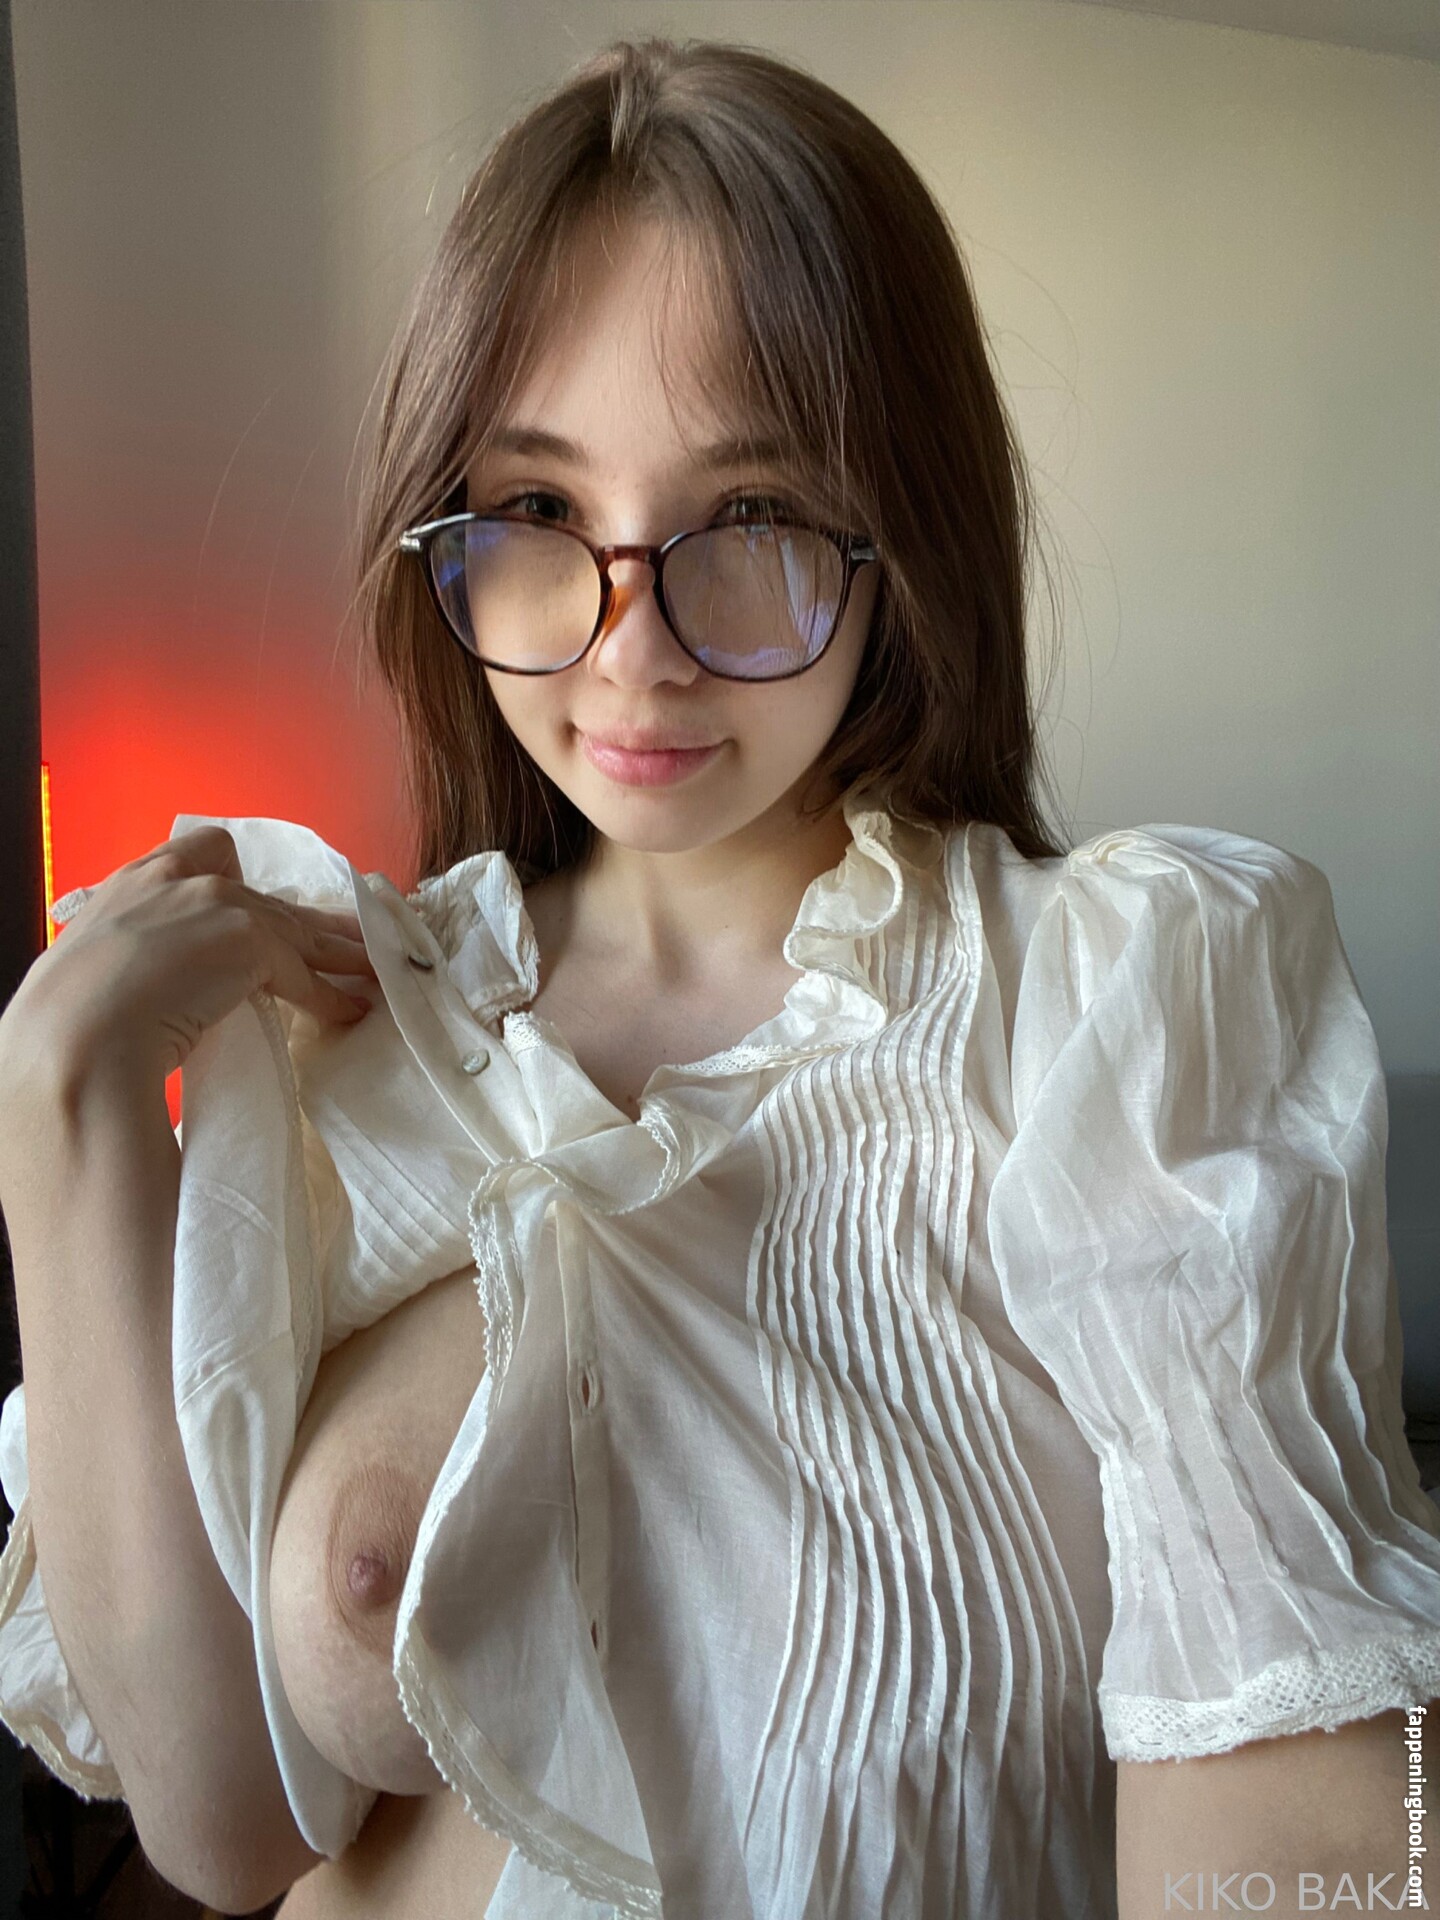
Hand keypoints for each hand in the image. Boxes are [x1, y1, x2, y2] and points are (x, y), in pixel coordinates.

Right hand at [0, 824, 378, 1103]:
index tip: (253, 905)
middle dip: (312, 922)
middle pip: (270, 899)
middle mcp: (186, 880)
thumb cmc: (70, 1011)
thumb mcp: (94, 958)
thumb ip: (132, 947)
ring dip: (341, 954)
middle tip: (347, 936)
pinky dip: (331, 996)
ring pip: (300, 931)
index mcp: (141, 878)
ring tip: (373, 970)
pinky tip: (352, 1010)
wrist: (79, 1030)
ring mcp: (222, 906)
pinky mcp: (252, 944)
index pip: (208, 849)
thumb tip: (146, 979)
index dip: (238, 879)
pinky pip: (306, 977)